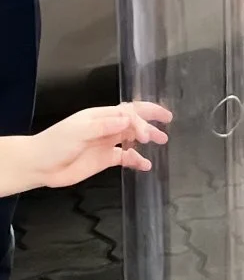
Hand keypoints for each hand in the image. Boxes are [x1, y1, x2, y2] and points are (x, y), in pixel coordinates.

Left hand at [27, 102, 171, 188]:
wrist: (38, 166)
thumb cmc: (55, 144)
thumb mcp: (79, 131)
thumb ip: (104, 126)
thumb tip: (128, 120)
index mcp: (101, 116)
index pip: (128, 113)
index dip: (142, 121)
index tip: (148, 135)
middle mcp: (107, 127)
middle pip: (134, 120)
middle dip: (151, 118)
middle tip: (168, 120)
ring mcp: (106, 143)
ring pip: (133, 137)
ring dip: (148, 137)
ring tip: (163, 141)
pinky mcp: (105, 159)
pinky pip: (125, 157)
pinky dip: (137, 160)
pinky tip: (145, 165)